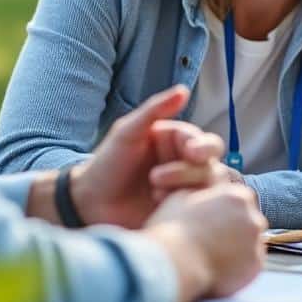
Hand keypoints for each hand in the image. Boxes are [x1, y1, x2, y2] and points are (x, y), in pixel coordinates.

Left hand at [71, 85, 224, 228]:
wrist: (90, 202)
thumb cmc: (108, 163)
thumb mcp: (128, 132)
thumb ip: (155, 109)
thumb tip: (184, 90)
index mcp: (177, 142)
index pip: (205, 142)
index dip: (203, 147)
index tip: (191, 152)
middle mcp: (185, 164)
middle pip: (211, 165)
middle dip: (195, 170)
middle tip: (163, 176)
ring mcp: (184, 189)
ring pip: (207, 187)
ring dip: (184, 186)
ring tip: (154, 190)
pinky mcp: (180, 211)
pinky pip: (198, 209)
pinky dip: (186, 206)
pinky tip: (159, 205)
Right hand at [146, 183, 266, 301]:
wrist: (175, 262)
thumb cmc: (173, 229)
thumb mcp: (181, 196)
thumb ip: (200, 192)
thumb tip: (202, 194)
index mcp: (238, 195)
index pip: (235, 202)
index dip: (219, 212)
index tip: (207, 222)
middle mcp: (254, 217)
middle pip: (245, 222)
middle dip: (231, 230)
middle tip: (210, 241)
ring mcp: (257, 242)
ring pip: (248, 244)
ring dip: (235, 249)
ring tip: (211, 257)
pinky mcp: (255, 265)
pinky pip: (248, 265)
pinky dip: (237, 268)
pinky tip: (218, 269)